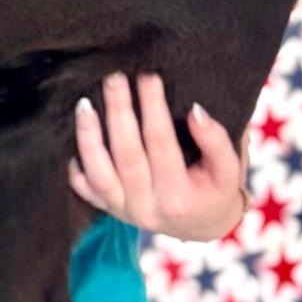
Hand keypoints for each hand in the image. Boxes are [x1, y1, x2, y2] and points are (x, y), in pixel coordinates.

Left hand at [68, 72, 249, 240]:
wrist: (201, 225)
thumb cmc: (216, 189)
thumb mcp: (229, 170)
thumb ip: (217, 141)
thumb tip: (195, 110)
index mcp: (180, 198)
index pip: (161, 144)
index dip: (153, 108)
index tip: (148, 76)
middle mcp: (148, 208)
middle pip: (126, 154)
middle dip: (118, 111)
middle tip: (114, 77)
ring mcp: (124, 211)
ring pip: (98, 173)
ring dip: (88, 136)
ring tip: (84, 104)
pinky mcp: (110, 210)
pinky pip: (85, 190)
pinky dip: (75, 168)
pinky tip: (72, 140)